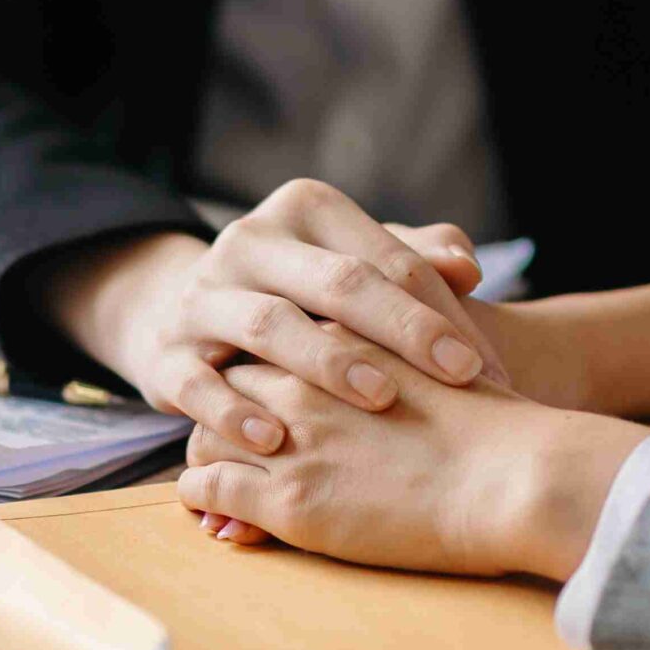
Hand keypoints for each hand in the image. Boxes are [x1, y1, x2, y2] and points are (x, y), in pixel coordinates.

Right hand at [39, 179, 508, 456]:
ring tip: (380, 397)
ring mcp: (203, 296)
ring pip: (268, 323)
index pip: (384, 257)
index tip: (483, 366)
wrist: (189, 316)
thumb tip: (466, 268)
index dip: (439, 310)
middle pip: (335, 280)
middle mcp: (251, 241)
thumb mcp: (356, 266)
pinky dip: (234, 410)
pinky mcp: (166, 354)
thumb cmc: (304, 296)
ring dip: (327, 361)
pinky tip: (274, 439)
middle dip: (401, 328)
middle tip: (456, 376)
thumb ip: (414, 261)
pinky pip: (198, 382)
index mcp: (306, 210)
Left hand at [176, 327, 649, 579]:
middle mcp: (303, 380)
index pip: (274, 336)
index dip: (266, 363)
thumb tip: (442, 302)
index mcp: (341, 338)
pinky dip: (203, 498)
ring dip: (205, 451)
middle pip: (230, 378)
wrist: (516, 478)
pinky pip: (207, 487)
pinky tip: (216, 513)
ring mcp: (288, 439)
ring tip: (214, 472)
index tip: (266, 385)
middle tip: (230, 430)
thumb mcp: (455, 354)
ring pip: (205, 432)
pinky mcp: (286, 500)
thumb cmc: (503, 425)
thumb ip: (420, 336)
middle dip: (225, 403)